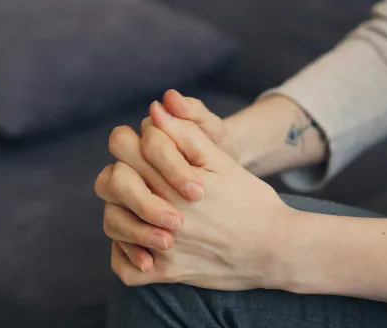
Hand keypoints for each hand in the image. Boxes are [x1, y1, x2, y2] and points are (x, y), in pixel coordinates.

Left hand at [96, 101, 294, 289]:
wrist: (275, 248)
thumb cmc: (250, 200)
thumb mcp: (223, 161)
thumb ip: (185, 134)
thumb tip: (154, 111)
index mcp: (172, 181)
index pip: (126, 146)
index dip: (134, 137)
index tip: (150, 143)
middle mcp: (161, 214)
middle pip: (112, 181)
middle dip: (123, 168)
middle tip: (139, 170)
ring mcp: (161, 248)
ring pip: (111, 222)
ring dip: (120, 207)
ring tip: (138, 201)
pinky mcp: (167, 274)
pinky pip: (124, 270)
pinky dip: (124, 254)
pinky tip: (138, 239)